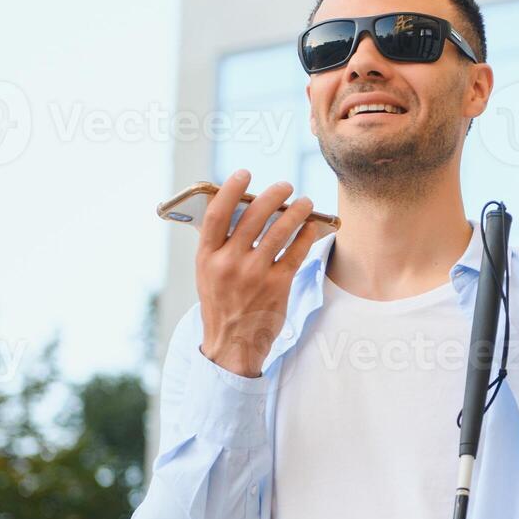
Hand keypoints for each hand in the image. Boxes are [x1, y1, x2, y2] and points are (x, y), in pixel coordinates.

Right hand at [195, 169, 325, 377]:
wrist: (232, 345)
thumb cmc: (223, 304)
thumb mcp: (209, 274)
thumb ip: (222, 246)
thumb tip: (247, 211)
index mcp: (206, 258)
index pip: (216, 214)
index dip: (230, 190)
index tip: (244, 173)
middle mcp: (228, 264)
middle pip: (253, 217)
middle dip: (272, 196)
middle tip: (285, 186)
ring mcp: (253, 275)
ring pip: (279, 232)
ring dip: (296, 212)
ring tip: (305, 202)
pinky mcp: (277, 286)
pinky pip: (296, 252)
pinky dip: (306, 236)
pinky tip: (311, 227)